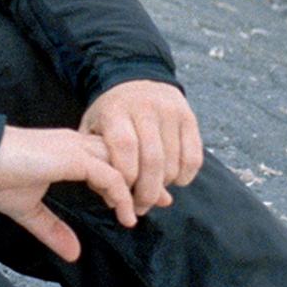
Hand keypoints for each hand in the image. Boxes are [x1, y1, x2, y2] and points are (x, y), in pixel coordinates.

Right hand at [0, 124, 140, 262]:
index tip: (141, 199)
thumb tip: (73, 253)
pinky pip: (108, 175)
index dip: (127, 178)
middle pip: (123, 157)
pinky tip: (125, 213)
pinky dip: (121, 194)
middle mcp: (76, 144)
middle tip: (165, 200)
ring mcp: (75, 148)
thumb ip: (52, 229)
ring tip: (144, 211)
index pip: (107, 159)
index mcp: (66, 151)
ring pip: (121, 162)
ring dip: (136, 188)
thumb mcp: (28, 211)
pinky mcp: (71, 157)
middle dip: (145, 178)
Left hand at [81, 79, 201, 217]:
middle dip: (147, 193)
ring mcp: (171, 112)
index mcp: (116, 111)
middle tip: (141, 208)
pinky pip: (194, 158)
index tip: (122, 195)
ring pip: (173, 163)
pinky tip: (172, 180)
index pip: (125, 149)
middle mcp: (145, 108)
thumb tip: (113, 201)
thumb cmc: (111, 114)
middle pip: (153, 161)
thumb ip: (98, 162)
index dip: (126, 178)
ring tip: (152, 191)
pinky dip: (184, 177)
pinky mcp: (189, 118)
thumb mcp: (92, 129)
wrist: (135, 79)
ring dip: (164, 186)